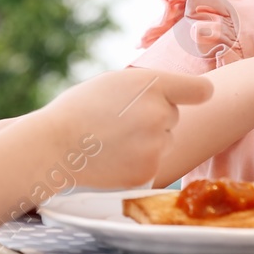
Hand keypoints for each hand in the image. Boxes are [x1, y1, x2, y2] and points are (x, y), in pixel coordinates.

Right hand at [38, 69, 212, 188]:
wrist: (54, 146)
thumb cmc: (79, 110)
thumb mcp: (115, 82)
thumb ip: (148, 87)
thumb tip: (173, 98)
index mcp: (152, 84)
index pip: (199, 89)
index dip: (197, 93)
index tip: (199, 96)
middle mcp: (160, 114)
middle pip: (172, 116)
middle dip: (154, 118)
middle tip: (119, 121)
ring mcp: (156, 145)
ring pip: (164, 141)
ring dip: (147, 141)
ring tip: (112, 139)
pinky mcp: (149, 171)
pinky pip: (153, 163)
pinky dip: (137, 162)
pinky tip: (113, 157)